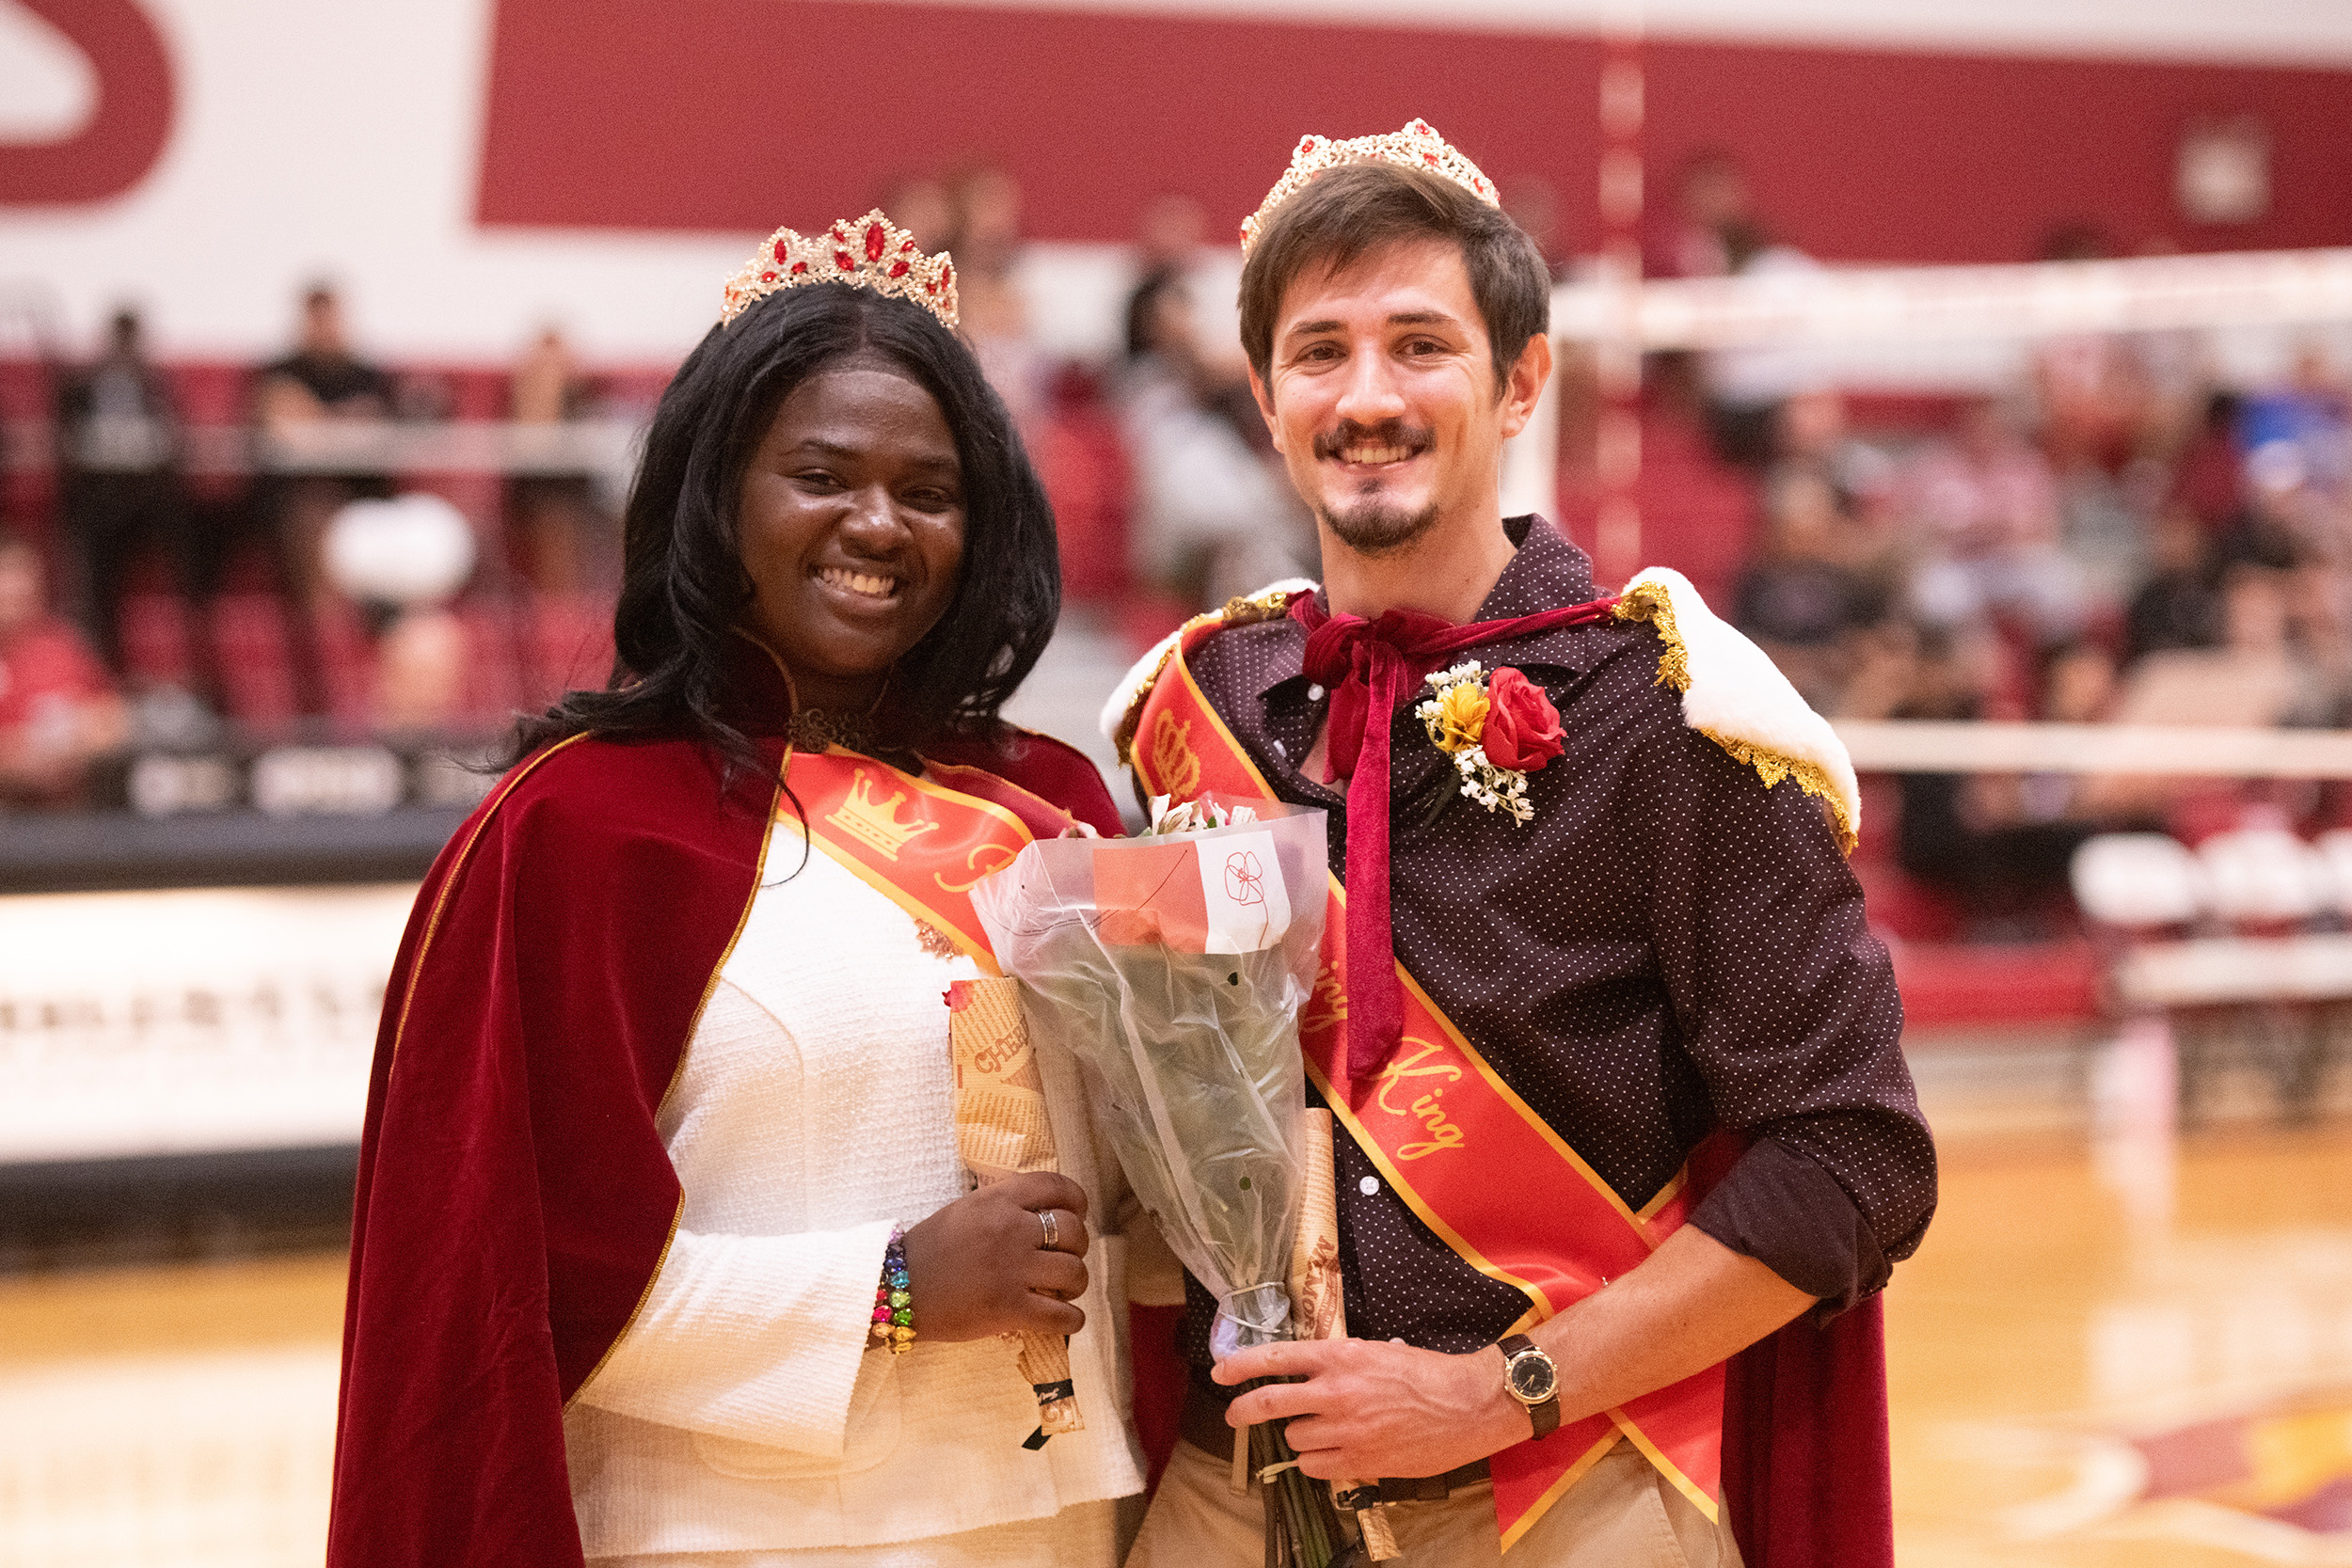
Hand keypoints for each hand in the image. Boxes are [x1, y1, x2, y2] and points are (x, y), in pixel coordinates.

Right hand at [899, 1171, 1090, 1341]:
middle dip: (1077, 1247)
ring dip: (1075, 1284)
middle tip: (1065, 1258)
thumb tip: (1043, 1211)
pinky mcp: (1009, 1308)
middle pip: (1073, 1231)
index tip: (1077, 1213)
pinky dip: (1071, 1319)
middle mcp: (1010, 1229)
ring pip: (1074, 1273)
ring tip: (1063, 1290)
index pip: (1057, 1187)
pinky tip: (1066, 1318)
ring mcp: (1012, 1269)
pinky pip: (1062, 1316)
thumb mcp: (965, 1210)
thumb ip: (1003, 1206)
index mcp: (998, 1200)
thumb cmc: (928, 1250)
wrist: (894, 1290)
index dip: (1076, 1200)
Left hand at [1214, 1336, 1524, 1479]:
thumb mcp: (1379, 1352)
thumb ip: (1343, 1361)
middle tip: (1234, 1415)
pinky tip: (1338, 1451)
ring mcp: (1347, 1430)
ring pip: (1295, 1438)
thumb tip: (1315, 1368)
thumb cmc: (1428, 1373)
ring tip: (1329, 1428)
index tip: (1220, 1372)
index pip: (1276, 1358)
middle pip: (1269, 1402)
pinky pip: (1316, 1466)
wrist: (1468, 1405)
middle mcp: (1336, 1392)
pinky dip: (1319, 1461)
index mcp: (1341, 1356)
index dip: (1241, 1366)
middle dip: (1243, 1410)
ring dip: (1302, 1434)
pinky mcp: (1361, 1462)